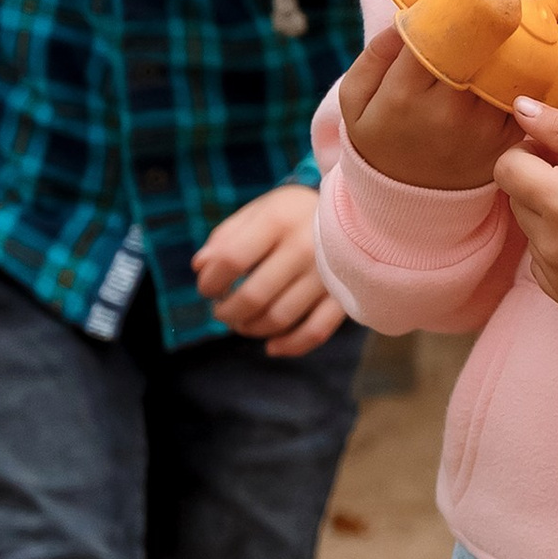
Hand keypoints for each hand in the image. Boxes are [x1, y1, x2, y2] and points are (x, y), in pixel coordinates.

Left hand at [193, 184, 346, 357]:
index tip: (207, 288)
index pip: (231, 259)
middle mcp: (305, 247)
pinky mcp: (344, 296)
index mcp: (278, 220)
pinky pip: (315, 331)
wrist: (356, 212)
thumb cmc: (294, 214)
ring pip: (280, 318)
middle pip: (254, 296)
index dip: (210, 281)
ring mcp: (327, 274)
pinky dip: (290, 345)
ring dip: (251, 328)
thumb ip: (226, 236)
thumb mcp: (260, 211)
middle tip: (221, 311)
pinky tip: (271, 347)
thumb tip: (200, 267)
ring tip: (242, 322)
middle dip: (227, 312)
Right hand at [336, 23, 518, 188]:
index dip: (450, 6)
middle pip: (478, 48)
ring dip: (516, 38)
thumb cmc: (382, 136)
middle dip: (491, 15)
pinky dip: (531, 71)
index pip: (433, 37)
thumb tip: (408, 16)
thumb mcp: (355, 99)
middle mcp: (449, 113)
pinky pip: (529, 95)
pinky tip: (529, 50)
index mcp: (405, 96)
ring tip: (520, 11)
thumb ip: (375, 54)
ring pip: (509, 67)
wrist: (412, 198)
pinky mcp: (511, 139)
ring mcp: (485, 129)